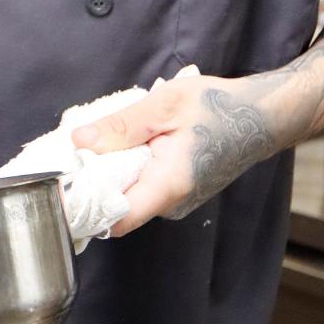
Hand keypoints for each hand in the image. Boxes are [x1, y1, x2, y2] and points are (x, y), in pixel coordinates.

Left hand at [70, 70, 278, 233]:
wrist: (262, 115)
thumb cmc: (219, 107)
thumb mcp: (164, 105)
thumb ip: (120, 126)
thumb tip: (78, 142)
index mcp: (168, 186)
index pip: (116, 219)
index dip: (85, 208)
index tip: (60, 188)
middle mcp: (172, 202)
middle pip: (117, 206)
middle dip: (91, 184)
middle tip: (70, 154)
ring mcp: (176, 199)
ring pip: (129, 194)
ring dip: (109, 173)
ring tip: (97, 143)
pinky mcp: (178, 190)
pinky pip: (142, 185)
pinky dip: (127, 168)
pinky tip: (123, 144)